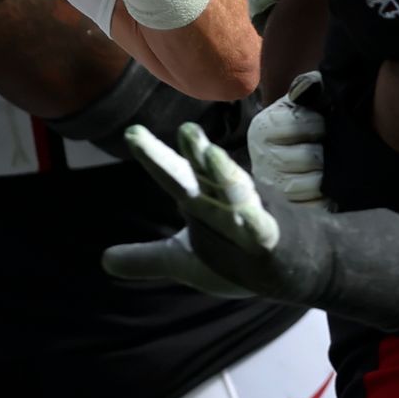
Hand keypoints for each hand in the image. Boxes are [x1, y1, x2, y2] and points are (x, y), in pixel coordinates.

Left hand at [103, 122, 327, 302]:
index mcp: (200, 202)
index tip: (132, 132)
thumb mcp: (186, 261)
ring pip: (235, 193)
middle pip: (203, 175)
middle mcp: (223, 201)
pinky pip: (263, 229)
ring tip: (210, 152)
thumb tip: (104, 261)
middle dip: (193, 152)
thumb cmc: (238, 257)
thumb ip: (147, 258)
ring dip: (224, 174)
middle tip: (182, 128)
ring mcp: (249, 218)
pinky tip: (252, 216)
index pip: (175, 175)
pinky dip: (257, 222)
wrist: (294, 269)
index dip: (155, 155)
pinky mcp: (271, 239)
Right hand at [248, 71, 326, 203]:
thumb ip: (308, 86)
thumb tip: (312, 86)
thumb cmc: (300, 119)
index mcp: (263, 127)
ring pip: (308, 184)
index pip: (296, 125)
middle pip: (306, 158)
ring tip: (328, 166)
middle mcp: (262, 156)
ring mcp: (271, 183)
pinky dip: (324, 196)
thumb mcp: (301, 99)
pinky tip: (328, 184)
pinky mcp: (284, 203)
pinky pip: (310, 204)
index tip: (321, 123)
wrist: (288, 148)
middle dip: (322, 152)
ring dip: (324, 175)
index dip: (316, 124)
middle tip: (326, 147)